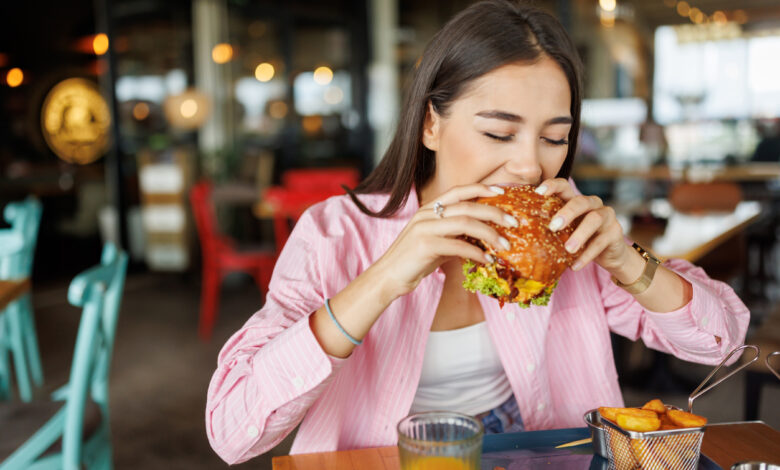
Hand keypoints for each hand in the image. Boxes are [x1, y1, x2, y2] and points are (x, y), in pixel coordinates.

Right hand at [374, 184, 518, 297]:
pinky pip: (458, 246)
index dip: (482, 188)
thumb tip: (483, 238)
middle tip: (514, 222)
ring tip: (506, 245)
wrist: (388, 277)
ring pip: (466, 223)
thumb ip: (456, 235)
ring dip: (490, 234)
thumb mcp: (437, 242)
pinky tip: (487, 260)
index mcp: (429, 208)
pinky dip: (477, 253)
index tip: (503, 191)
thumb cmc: (414, 261)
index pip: (459, 190)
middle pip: (468, 206)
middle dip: (495, 212)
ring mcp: (424, 228)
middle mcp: (427, 214)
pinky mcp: (425, 245)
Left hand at [536, 178, 628, 271]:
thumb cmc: (580, 239)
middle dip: (566, 213)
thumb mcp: (565, 231)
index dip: (552, 186)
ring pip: (594, 219)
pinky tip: (574, 266)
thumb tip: (516, 231)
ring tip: (567, 249)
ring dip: (579, 235)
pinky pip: (600, 243)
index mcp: (577, 200)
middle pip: (580, 201)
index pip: (564, 186)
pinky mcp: (615, 233)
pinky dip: (586, 255)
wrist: (610, 254)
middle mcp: (593, 204)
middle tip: (553, 227)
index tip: (538, 192)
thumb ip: (550, 227)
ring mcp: (606, 217)